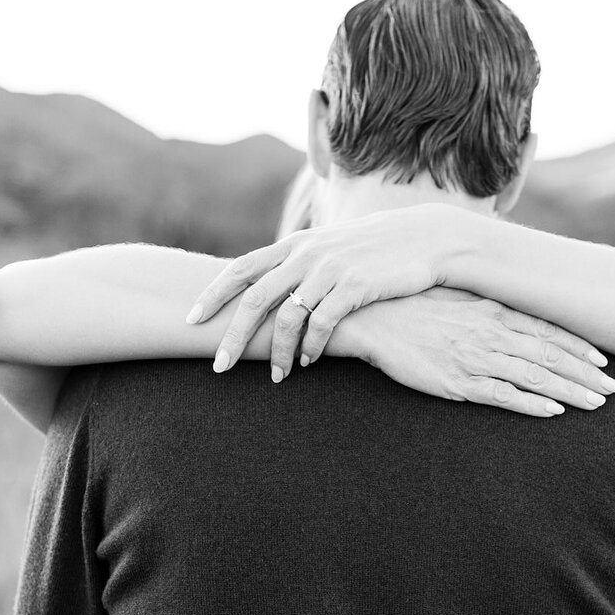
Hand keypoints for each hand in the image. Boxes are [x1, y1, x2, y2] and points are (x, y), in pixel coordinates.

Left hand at [186, 205, 453, 373]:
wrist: (423, 238)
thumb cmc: (373, 249)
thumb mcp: (329, 249)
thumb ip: (298, 265)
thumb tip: (268, 289)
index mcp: (294, 245)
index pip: (240, 268)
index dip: (213, 295)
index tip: (190, 321)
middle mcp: (306, 254)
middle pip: (255, 298)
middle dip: (233, 336)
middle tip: (219, 366)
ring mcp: (330, 269)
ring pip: (288, 316)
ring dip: (277, 352)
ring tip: (276, 377)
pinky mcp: (356, 286)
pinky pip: (323, 324)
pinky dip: (312, 347)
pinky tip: (308, 362)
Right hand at [346, 288, 614, 416]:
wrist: (372, 317)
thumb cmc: (412, 305)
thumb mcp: (455, 297)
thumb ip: (486, 305)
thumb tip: (509, 311)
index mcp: (492, 310)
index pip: (547, 329)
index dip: (579, 346)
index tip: (604, 359)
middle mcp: (490, 332)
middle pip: (550, 354)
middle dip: (585, 373)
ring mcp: (475, 357)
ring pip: (534, 376)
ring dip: (569, 391)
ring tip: (596, 404)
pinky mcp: (457, 382)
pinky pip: (502, 396)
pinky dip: (531, 404)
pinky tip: (554, 412)